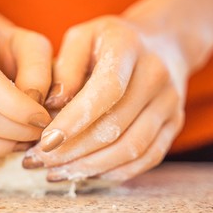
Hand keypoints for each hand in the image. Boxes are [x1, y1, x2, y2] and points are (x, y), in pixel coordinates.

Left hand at [23, 16, 186, 181]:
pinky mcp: (174, 123)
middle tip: (38, 162)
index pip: (105, 90)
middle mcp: (156, 76)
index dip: (74, 120)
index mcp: (129, 47)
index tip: (44, 142)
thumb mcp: (81, 38)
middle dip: (73, 151)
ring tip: (56, 173)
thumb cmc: (110, 42)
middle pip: (116, 126)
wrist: (162, 43)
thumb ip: (64, 69)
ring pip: (132, 148)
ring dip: (90, 167)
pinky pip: (148, 157)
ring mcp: (170, 103)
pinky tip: (86, 174)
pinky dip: (115, 172)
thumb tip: (50, 107)